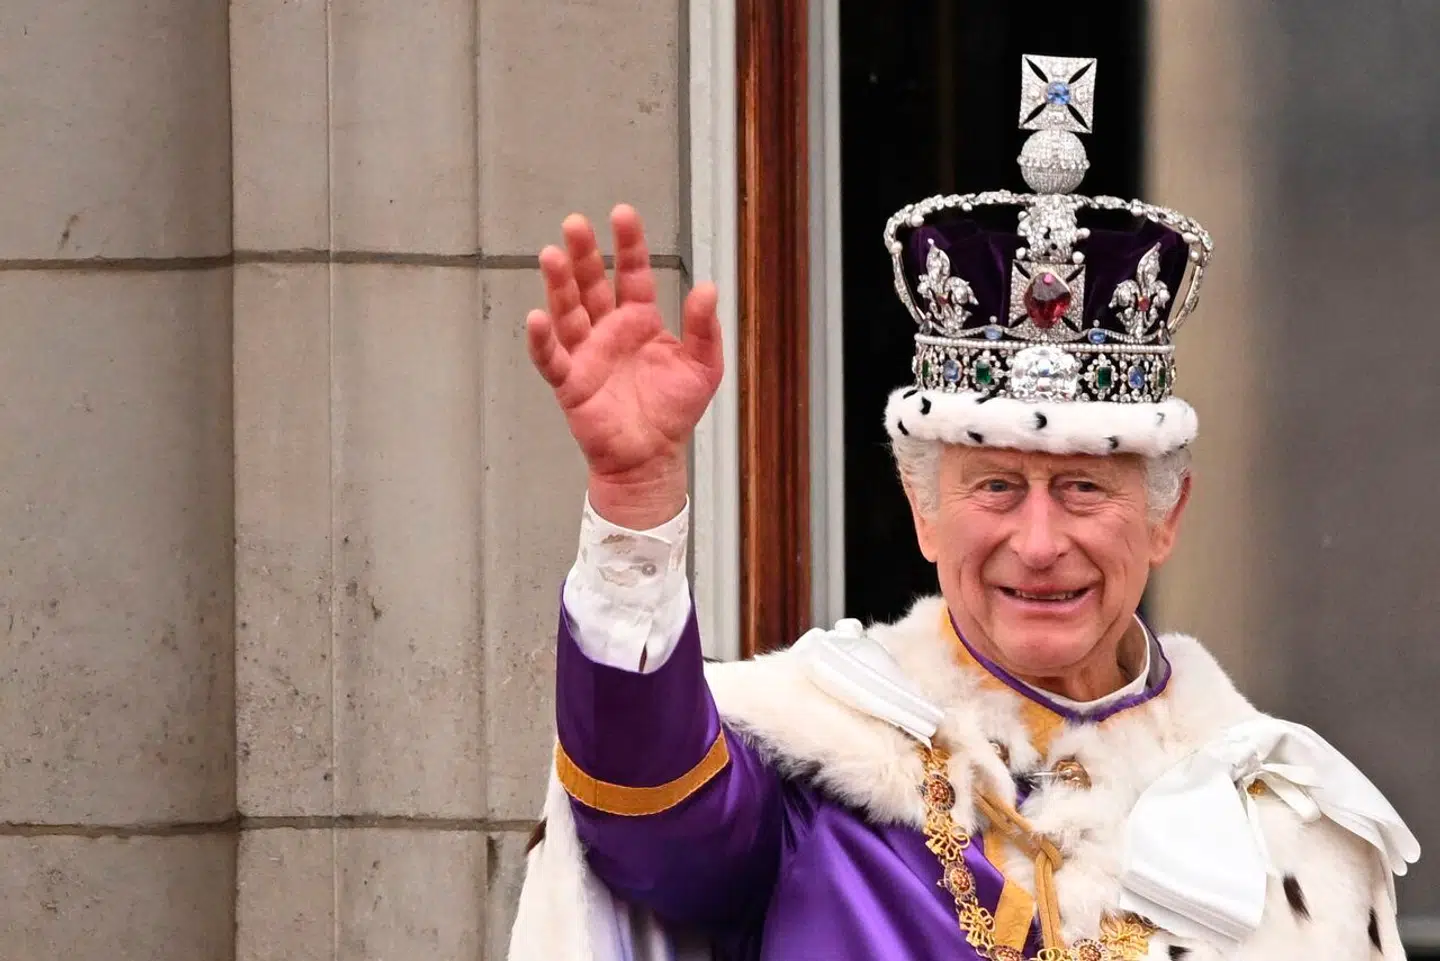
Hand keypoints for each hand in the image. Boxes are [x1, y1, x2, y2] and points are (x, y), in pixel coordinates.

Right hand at [527, 205, 723, 527]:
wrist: (653, 458)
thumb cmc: (674, 412)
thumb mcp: (703, 366)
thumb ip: (705, 327)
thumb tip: (709, 287)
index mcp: (640, 320)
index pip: (631, 273)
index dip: (628, 245)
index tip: (622, 214)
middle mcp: (609, 330)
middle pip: (591, 284)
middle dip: (583, 254)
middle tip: (574, 224)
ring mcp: (586, 353)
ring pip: (568, 311)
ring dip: (558, 285)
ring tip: (551, 255)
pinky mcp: (570, 383)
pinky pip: (552, 358)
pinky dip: (543, 340)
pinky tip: (537, 317)